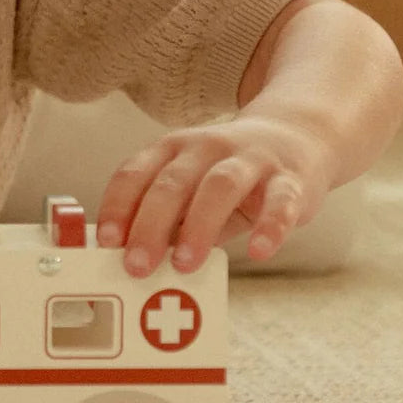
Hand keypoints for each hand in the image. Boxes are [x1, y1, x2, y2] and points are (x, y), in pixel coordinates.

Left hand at [95, 115, 333, 276]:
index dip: (118, 206)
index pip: (135, 172)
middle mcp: (206, 148)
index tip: (106, 241)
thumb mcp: (191, 188)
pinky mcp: (290, 179)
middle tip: (137, 265)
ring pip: (219, 185)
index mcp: (173, 149)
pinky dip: (269, 227)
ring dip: (198, 225)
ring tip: (184, 264)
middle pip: (172, 182)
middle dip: (150, 224)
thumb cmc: (228, 176)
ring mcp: (250, 160)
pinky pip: (281, 201)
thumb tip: (136, 260)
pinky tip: (258, 252)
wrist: (296, 137)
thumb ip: (168, 220)